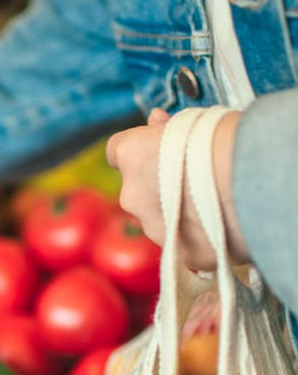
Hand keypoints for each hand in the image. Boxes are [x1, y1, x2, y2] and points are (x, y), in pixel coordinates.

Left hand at [106, 108, 248, 269]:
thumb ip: (165, 129)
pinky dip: (200, 237)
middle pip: (139, 190)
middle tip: (198, 179)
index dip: (139, 152)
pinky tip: (225, 226)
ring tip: (217, 203)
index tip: (155, 150)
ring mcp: (153, 228)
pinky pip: (185, 245)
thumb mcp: (194, 121)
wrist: (257, 183)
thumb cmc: (229, 141)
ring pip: (160, 220)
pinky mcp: (179, 254)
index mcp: (131, 155)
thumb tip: (156, 121)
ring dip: (179, 214)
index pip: (118, 152)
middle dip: (161, 186)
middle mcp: (132, 195)